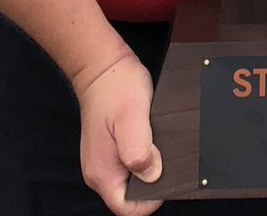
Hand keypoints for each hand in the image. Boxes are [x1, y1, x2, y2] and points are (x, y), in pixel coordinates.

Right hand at [75, 51, 164, 214]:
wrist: (103, 65)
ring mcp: (105, 158)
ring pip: (131, 178)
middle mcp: (100, 170)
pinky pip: (130, 162)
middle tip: (165, 157)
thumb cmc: (115, 86)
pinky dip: (145, 154)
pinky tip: (153, 138)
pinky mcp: (111, 146)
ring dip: (148, 166)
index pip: (125, 207)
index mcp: (102, 171)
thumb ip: (139, 148)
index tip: (166, 181)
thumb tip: (152, 174)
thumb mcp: (132, 115)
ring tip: (159, 144)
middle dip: (151, 182)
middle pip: (129, 194)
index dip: (149, 201)